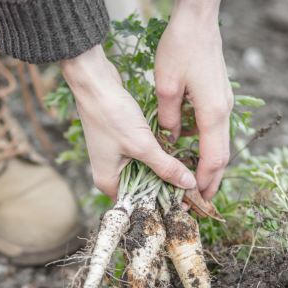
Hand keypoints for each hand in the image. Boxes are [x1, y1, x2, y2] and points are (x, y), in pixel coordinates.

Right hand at [61, 46, 195, 199]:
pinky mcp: (121, 143)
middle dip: (166, 185)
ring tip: (188, 170)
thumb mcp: (142, 145)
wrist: (95, 84)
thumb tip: (188, 184)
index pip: (138, 203)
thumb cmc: (112, 116)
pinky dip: (157, 154)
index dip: (162, 203)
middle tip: (192, 185)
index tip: (186, 201)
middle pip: (142, 188)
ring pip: (145, 171)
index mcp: (108, 182)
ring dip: (163, 168)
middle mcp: (110, 173)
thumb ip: (166, 166)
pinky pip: (142, 156)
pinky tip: (175, 152)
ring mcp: (114, 158)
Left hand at [155, 0, 232, 199]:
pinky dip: (205, 145)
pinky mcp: (219, 95)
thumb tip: (168, 139)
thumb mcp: (165, 86)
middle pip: (222, 155)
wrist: (199, 19)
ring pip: (219, 142)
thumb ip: (168, 118)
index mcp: (212, 112)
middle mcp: (224, 110)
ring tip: (193, 182)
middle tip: (199, 201)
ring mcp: (224, 102)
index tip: (195, 200)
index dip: (204, 181)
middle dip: (211, 179)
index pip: (213, 158)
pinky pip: (214, 129)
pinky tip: (190, 151)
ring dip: (208, 164)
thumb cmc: (182, 48)